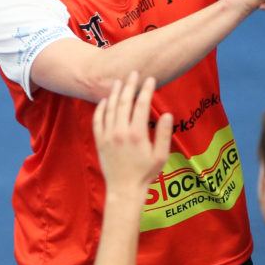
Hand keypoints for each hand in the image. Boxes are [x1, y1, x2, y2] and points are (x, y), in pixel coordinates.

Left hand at [93, 72, 173, 200]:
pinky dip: (100, 108)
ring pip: (110, 109)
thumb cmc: (145, 174)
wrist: (124, 190)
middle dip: (129, 85)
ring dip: (115, 93)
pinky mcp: (100, 142)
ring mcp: (108, 136)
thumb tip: (167, 114)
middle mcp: (120, 132)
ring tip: (119, 82)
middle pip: (124, 102)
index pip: (141, 105)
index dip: (146, 90)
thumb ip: (163, 134)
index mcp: (137, 134)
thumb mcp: (161, 156)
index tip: (150, 79)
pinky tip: (105, 100)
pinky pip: (98, 120)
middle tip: (133, 74)